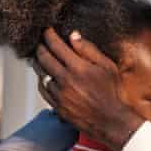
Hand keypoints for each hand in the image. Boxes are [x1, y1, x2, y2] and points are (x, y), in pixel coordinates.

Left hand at [35, 28, 143, 150]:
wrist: (110, 120)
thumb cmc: (112, 92)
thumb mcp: (107, 66)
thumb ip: (89, 49)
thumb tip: (73, 36)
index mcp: (78, 68)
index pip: (56, 46)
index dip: (49, 35)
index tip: (47, 30)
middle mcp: (65, 80)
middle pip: (43, 58)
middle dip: (40, 46)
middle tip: (40, 41)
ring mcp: (59, 94)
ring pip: (41, 73)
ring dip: (38, 62)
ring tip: (40, 56)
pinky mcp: (56, 105)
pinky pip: (43, 89)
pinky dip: (42, 79)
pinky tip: (45, 75)